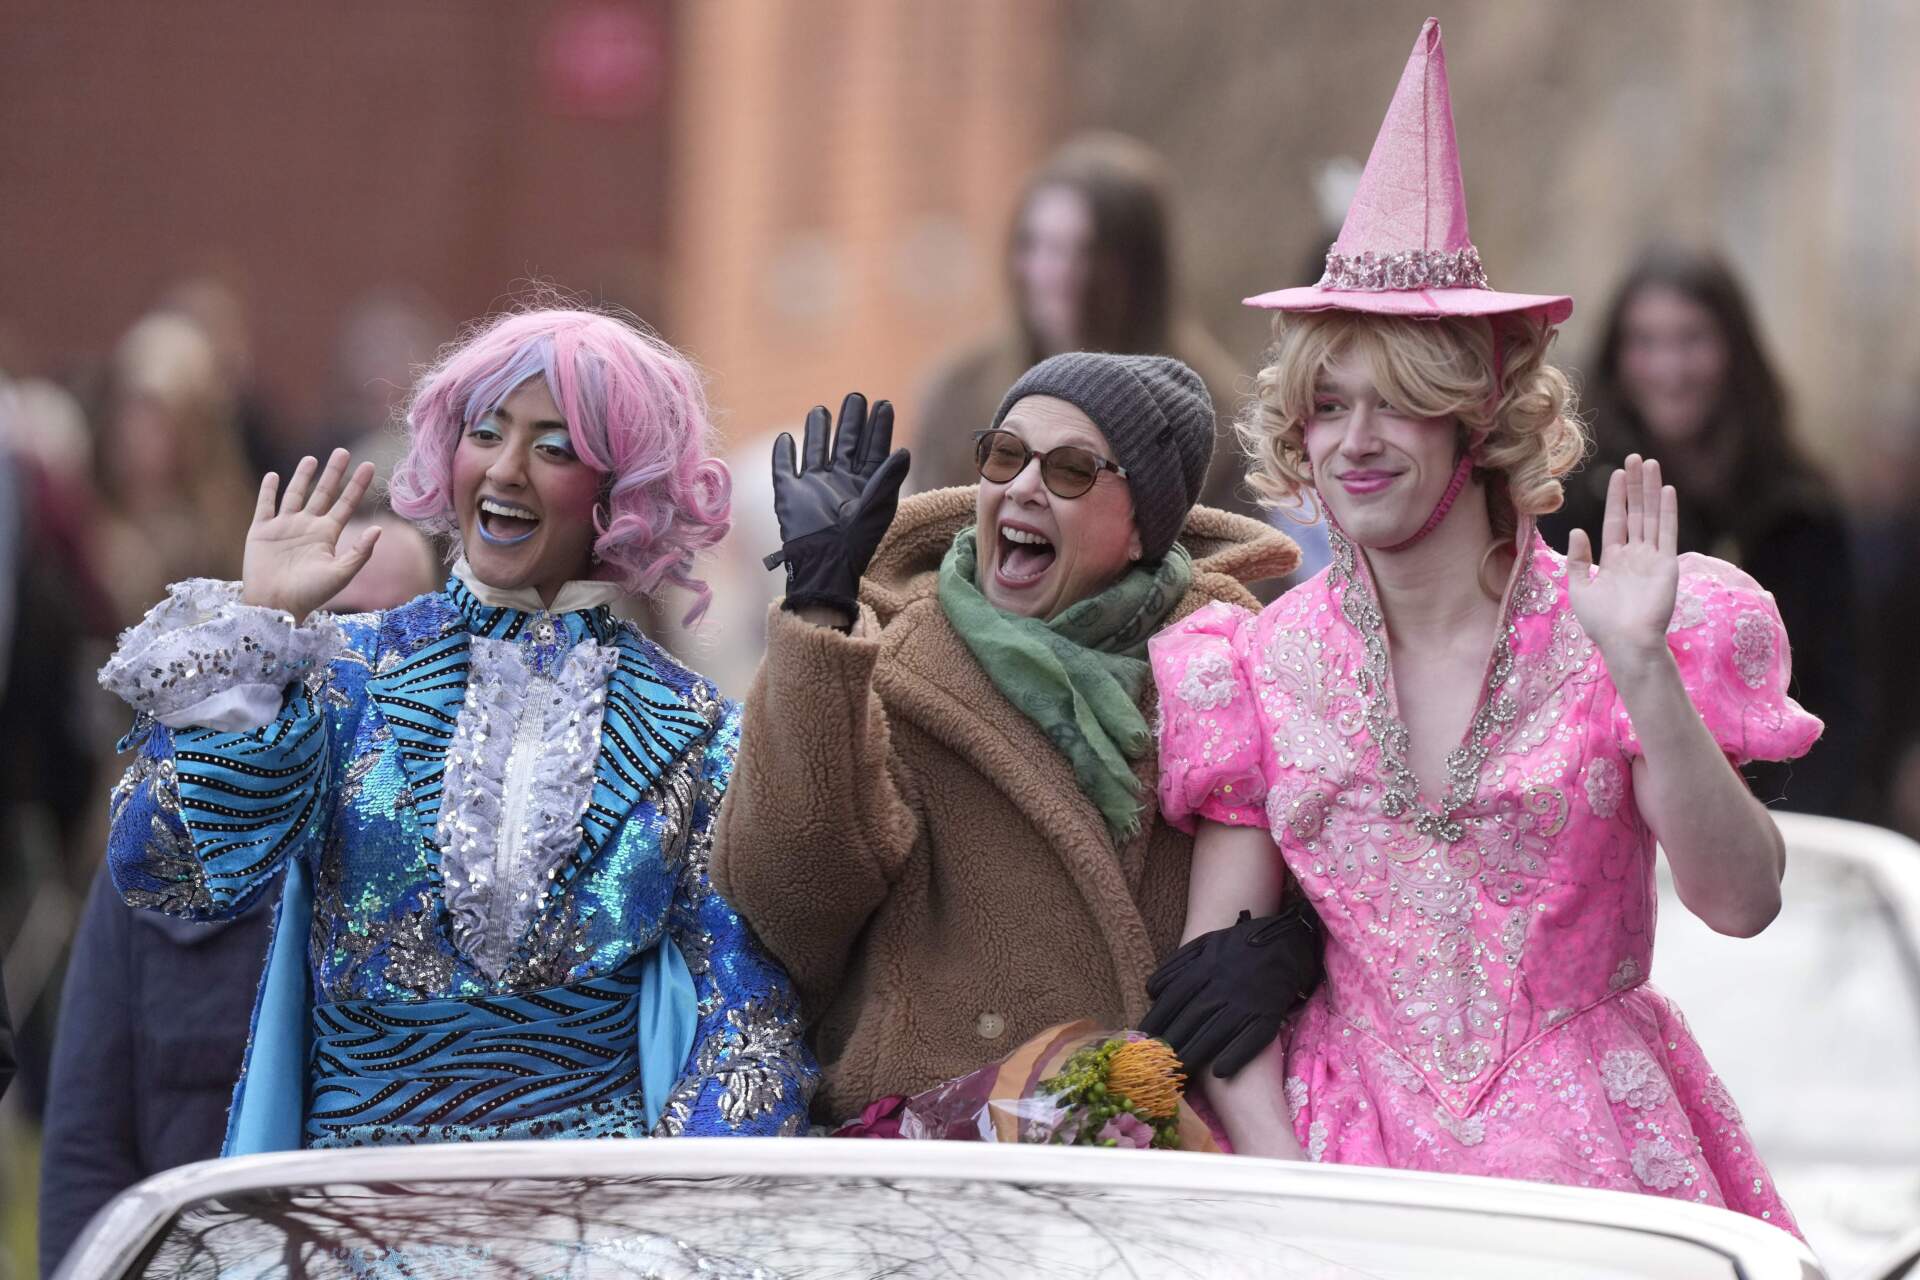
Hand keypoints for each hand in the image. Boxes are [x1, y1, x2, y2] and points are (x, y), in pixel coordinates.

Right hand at [241, 449, 379, 624]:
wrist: (274, 606)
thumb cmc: (309, 595)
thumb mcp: (340, 574)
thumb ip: (360, 552)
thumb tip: (380, 528)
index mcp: (327, 535)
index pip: (346, 504)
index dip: (357, 485)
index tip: (371, 466)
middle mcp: (307, 527)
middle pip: (323, 493)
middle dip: (333, 473)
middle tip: (343, 451)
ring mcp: (283, 528)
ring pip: (295, 495)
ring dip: (302, 477)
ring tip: (312, 459)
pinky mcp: (260, 531)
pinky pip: (265, 506)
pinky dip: (269, 490)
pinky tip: (274, 476)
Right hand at [765, 393, 909, 618]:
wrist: (825, 564)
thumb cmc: (856, 540)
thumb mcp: (878, 507)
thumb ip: (889, 477)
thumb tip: (904, 450)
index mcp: (864, 484)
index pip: (874, 449)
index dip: (878, 427)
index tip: (884, 404)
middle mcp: (840, 481)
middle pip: (847, 443)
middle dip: (851, 420)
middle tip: (856, 396)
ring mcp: (814, 485)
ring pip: (816, 449)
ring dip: (818, 430)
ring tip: (821, 410)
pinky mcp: (790, 493)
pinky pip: (784, 468)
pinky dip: (783, 453)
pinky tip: (786, 438)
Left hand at [1141, 901, 1323, 1078]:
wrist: (1284, 944)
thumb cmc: (1238, 947)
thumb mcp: (1204, 945)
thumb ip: (1176, 966)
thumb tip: (1151, 991)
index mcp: (1205, 967)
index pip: (1174, 997)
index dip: (1156, 1019)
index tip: (1141, 1038)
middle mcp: (1223, 986)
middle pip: (1191, 1018)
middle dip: (1170, 1041)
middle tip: (1154, 1061)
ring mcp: (1246, 1002)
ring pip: (1215, 1032)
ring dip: (1194, 1054)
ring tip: (1177, 1072)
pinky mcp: (1267, 1015)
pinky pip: (1250, 1040)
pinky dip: (1234, 1056)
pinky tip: (1218, 1072)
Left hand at [1565, 454, 1678, 665]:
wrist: (1626, 642)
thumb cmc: (1601, 623)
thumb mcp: (1579, 589)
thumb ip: (1578, 560)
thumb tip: (1578, 530)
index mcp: (1614, 560)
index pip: (1616, 520)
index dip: (1617, 497)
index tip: (1617, 473)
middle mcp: (1635, 555)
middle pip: (1635, 512)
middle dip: (1635, 485)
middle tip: (1635, 458)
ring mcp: (1652, 558)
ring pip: (1651, 516)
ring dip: (1651, 490)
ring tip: (1650, 463)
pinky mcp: (1667, 564)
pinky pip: (1667, 531)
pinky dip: (1667, 511)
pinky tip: (1666, 490)